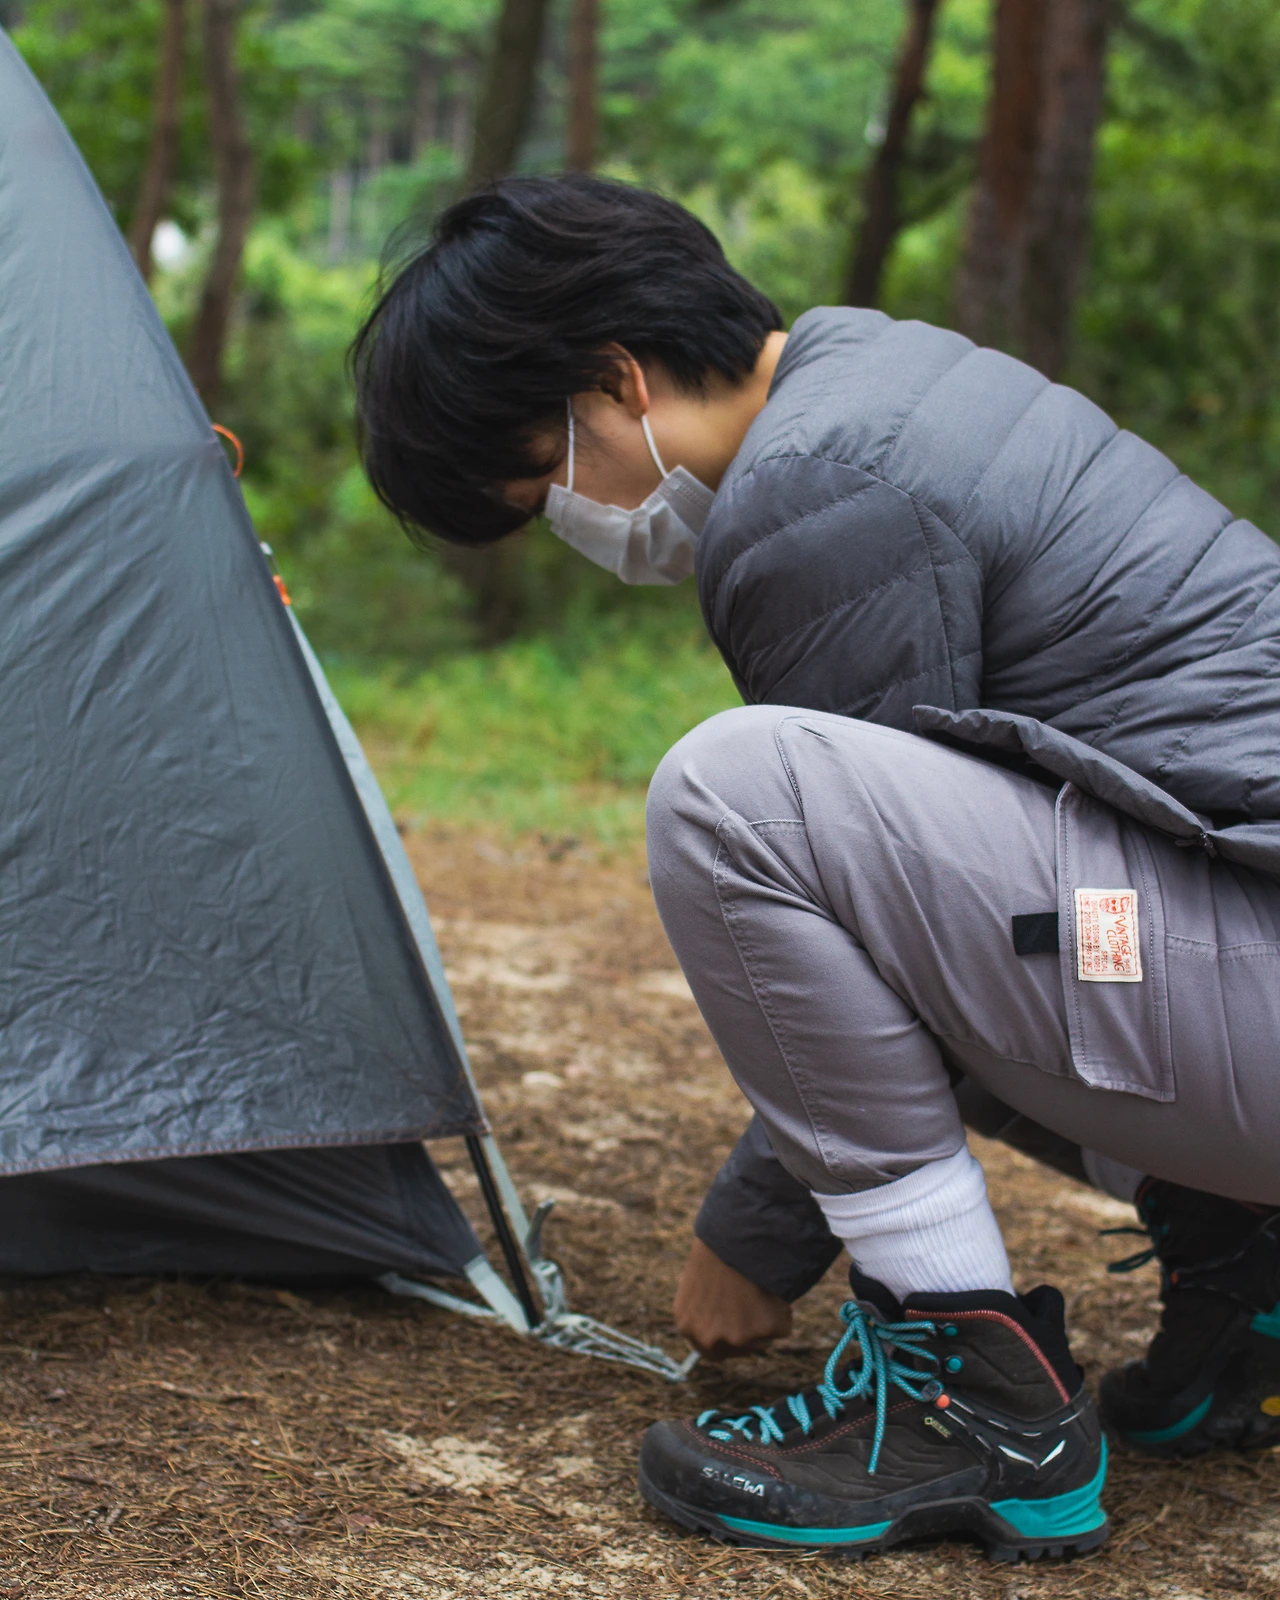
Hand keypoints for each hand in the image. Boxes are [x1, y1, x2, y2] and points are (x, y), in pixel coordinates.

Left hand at [673, 1236, 792, 1359]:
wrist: (737, 1231)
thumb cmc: (718, 1248)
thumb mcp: (698, 1282)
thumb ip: (707, 1308)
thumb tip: (722, 1316)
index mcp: (686, 1324)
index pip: (709, 1349)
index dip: (728, 1340)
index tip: (741, 1327)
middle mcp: (709, 1338)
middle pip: (738, 1349)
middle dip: (751, 1335)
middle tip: (759, 1310)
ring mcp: (738, 1338)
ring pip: (762, 1337)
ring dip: (766, 1318)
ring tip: (761, 1286)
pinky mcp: (766, 1331)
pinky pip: (782, 1325)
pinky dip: (783, 1310)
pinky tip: (772, 1287)